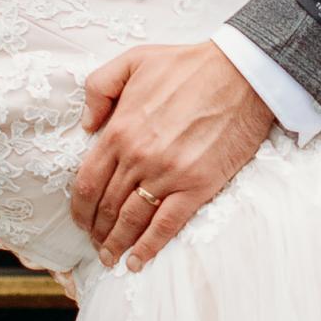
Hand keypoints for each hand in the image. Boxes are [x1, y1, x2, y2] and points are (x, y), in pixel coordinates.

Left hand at [72, 39, 273, 266]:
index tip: (80, 221)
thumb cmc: (189, 64)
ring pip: (132, 220)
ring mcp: (168, 175)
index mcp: (119, 130)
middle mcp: (138, 158)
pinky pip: (167, 225)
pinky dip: (149, 247)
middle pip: (107, 206)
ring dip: (117, 243)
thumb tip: (86, 124)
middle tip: (95, 244)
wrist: (241, 73)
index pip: (87, 182)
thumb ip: (99, 88)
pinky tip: (138, 261)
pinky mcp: (197, 186)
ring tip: (111, 258)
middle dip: (97, 230)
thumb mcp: (133, 60)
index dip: (79, 208)